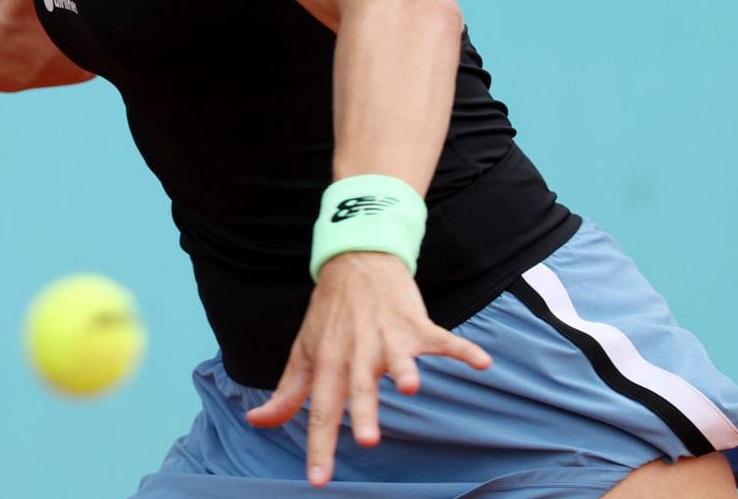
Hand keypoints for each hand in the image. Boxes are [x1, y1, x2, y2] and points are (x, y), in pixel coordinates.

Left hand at [244, 252, 490, 487]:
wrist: (355, 261)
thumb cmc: (329, 315)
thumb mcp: (304, 351)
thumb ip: (287, 392)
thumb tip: (255, 422)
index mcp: (327, 363)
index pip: (320, 410)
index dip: (318, 446)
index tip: (319, 480)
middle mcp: (356, 351)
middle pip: (358, 387)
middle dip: (363, 413)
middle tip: (367, 440)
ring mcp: (387, 336)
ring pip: (397, 358)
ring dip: (404, 370)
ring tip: (411, 387)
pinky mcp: (415, 323)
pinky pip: (441, 338)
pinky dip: (462, 350)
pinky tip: (482, 363)